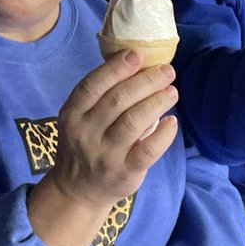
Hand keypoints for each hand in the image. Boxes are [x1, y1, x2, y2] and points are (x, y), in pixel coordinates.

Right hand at [48, 49, 178, 209]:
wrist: (78, 190)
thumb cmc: (84, 144)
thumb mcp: (78, 119)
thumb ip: (99, 96)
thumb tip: (135, 63)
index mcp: (72, 114)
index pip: (93, 85)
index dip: (116, 68)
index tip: (138, 55)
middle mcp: (85, 133)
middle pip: (117, 100)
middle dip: (146, 81)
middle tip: (167, 71)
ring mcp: (104, 155)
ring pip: (134, 121)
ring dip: (157, 102)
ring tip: (172, 92)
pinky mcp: (124, 172)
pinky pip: (148, 149)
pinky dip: (163, 134)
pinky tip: (172, 122)